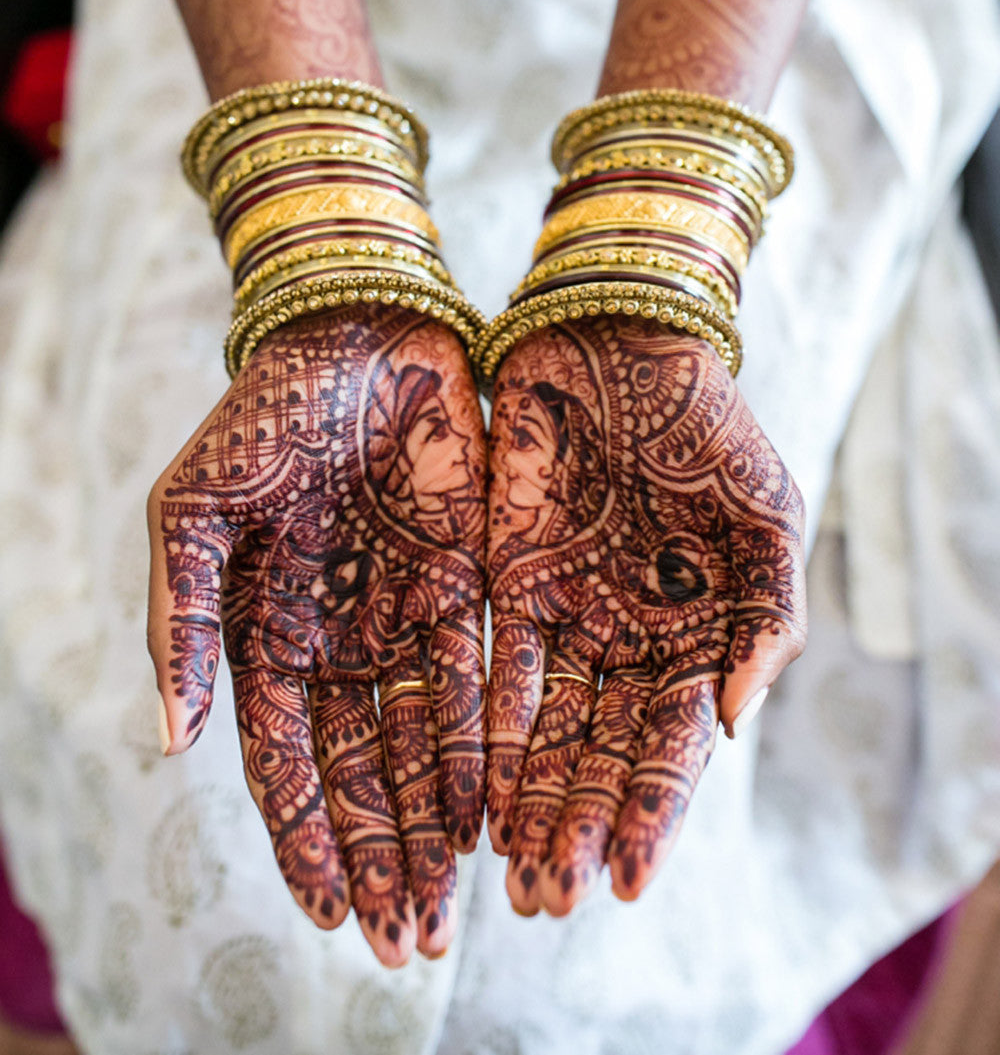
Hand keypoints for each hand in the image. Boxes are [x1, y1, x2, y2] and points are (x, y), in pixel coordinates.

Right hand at [147, 306, 486, 964]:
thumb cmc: (259, 416)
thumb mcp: (193, 513)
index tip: (330, 911)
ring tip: (452, 908)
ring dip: (433, 827)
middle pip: (360, 775)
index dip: (305, 839)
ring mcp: (403, 617)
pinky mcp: (466, 584)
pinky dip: (481, 748)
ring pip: (421, 745)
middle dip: (381, 857)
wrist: (352, 333)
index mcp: (264, 635)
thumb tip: (170, 743)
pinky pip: (475, 681)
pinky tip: (493, 810)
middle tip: (407, 942)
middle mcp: (337, 642)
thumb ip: (181, 623)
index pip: (283, 764)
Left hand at [485, 317, 805, 915]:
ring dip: (531, 804)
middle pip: (602, 757)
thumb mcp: (767, 513)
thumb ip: (767, 619)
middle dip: (577, 830)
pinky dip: (489, 732)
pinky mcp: (508, 584)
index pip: (673, 747)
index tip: (627, 885)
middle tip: (549, 904)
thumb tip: (733, 724)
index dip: (652, 816)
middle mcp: (632, 640)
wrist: (618, 340)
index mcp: (700, 634)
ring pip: (548, 733)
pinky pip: (499, 671)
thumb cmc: (705, 420)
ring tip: (511, 878)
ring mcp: (569, 616)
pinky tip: (475, 790)